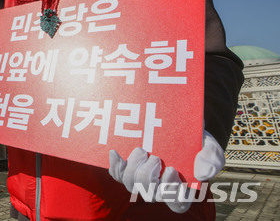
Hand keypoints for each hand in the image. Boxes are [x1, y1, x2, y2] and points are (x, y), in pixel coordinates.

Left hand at [108, 130, 224, 212]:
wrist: (177, 124)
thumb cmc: (194, 140)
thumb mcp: (209, 145)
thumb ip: (212, 158)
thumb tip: (202, 174)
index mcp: (182, 189)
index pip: (177, 204)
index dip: (172, 193)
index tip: (172, 170)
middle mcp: (159, 189)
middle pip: (149, 194)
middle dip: (148, 176)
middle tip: (155, 158)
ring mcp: (142, 180)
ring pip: (132, 185)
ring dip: (134, 169)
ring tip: (142, 151)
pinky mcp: (129, 169)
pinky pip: (118, 175)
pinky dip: (116, 166)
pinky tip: (116, 153)